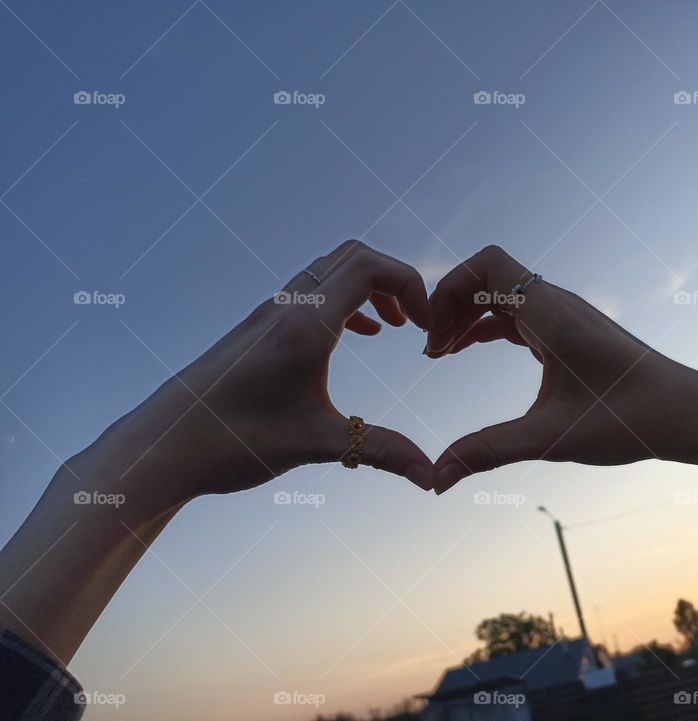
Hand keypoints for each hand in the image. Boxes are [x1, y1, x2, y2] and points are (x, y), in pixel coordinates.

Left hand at [84, 240, 434, 506]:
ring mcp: (271, 314)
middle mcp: (288, 308)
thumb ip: (382, 451)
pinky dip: (346, 301)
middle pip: (354, 256)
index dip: (412, 285)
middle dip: (396, 281)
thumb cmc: (233, 440)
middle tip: (415, 323)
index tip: (425, 328)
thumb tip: (432, 477)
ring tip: (393, 325)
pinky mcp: (260, 329)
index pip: (371, 267)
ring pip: (331, 271)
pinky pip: (313, 292)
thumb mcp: (317, 444)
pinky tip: (358, 335)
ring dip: (369, 288)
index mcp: (306, 324)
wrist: (163, 446)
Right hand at [426, 246, 697, 492]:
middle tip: (431, 351)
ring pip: (503, 295)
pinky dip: (489, 326)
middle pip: (489, 277)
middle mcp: (558, 305)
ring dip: (469, 317)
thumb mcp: (550, 438)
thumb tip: (437, 478)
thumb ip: (489, 452)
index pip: (488, 264)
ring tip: (440, 354)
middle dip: (452, 305)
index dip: (450, 287)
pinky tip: (471, 351)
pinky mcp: (572, 330)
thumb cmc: (628, 419)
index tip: (431, 331)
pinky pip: (519, 314)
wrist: (685, 414)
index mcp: (552, 316)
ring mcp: (566, 315)